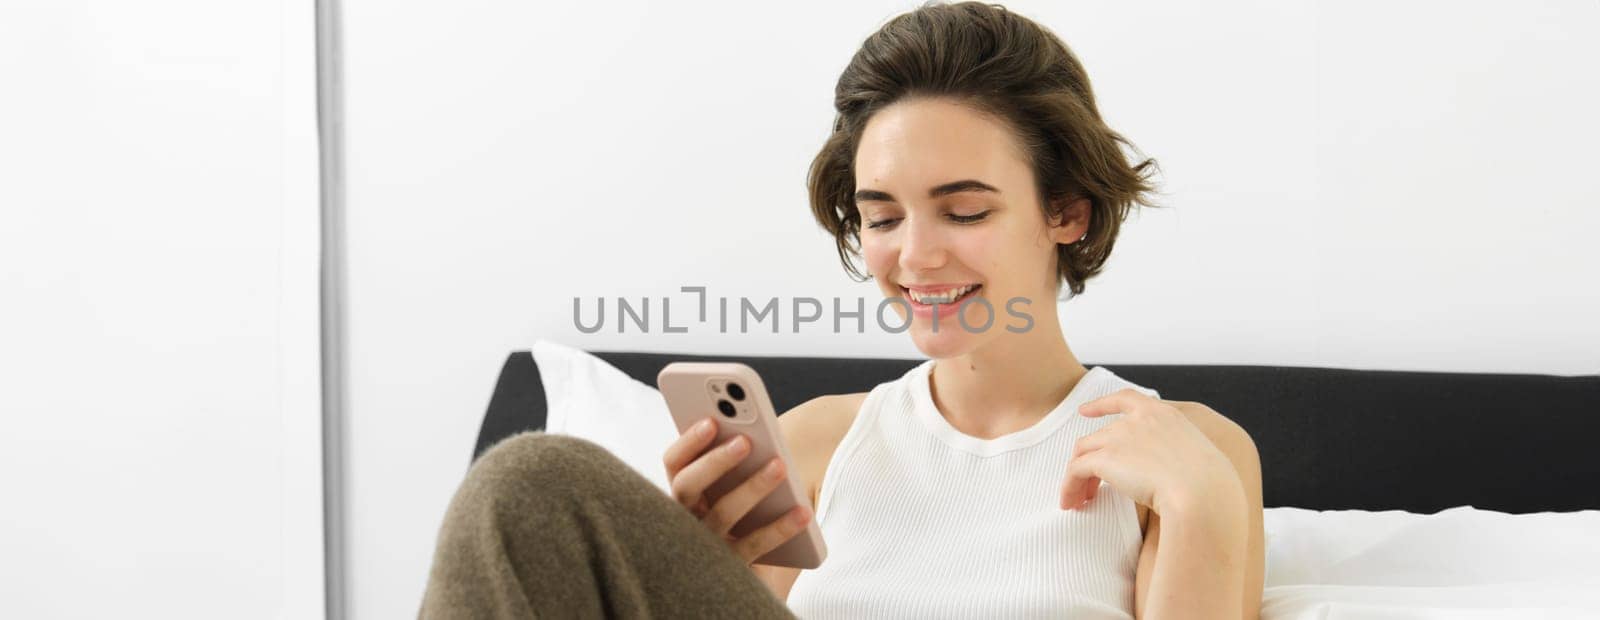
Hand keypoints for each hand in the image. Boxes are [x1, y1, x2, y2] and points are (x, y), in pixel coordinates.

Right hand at [662, 416, 812, 564]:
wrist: (749, 582)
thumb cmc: (745, 521)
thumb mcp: (734, 490)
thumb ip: (736, 465)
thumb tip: (757, 434)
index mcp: (684, 494)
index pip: (674, 463)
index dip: (688, 441)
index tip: (711, 420)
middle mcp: (685, 519)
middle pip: (687, 486)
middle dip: (715, 461)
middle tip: (745, 441)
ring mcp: (704, 546)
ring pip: (722, 513)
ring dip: (751, 486)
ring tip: (780, 465)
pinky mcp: (730, 569)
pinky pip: (754, 545)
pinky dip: (780, 528)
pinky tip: (803, 511)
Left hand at [1059, 389, 1240, 516]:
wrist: (1201, 493)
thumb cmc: (1208, 486)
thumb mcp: (1197, 461)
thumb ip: (1178, 458)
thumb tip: (1172, 477)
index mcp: (1164, 415)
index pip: (1125, 399)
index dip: (1102, 404)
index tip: (1085, 411)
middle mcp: (1137, 421)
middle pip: (1099, 437)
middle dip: (1092, 461)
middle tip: (1089, 488)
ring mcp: (1119, 437)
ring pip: (1083, 453)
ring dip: (1077, 476)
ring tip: (1077, 499)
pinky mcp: (1104, 458)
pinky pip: (1075, 471)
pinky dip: (1069, 487)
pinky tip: (1070, 502)